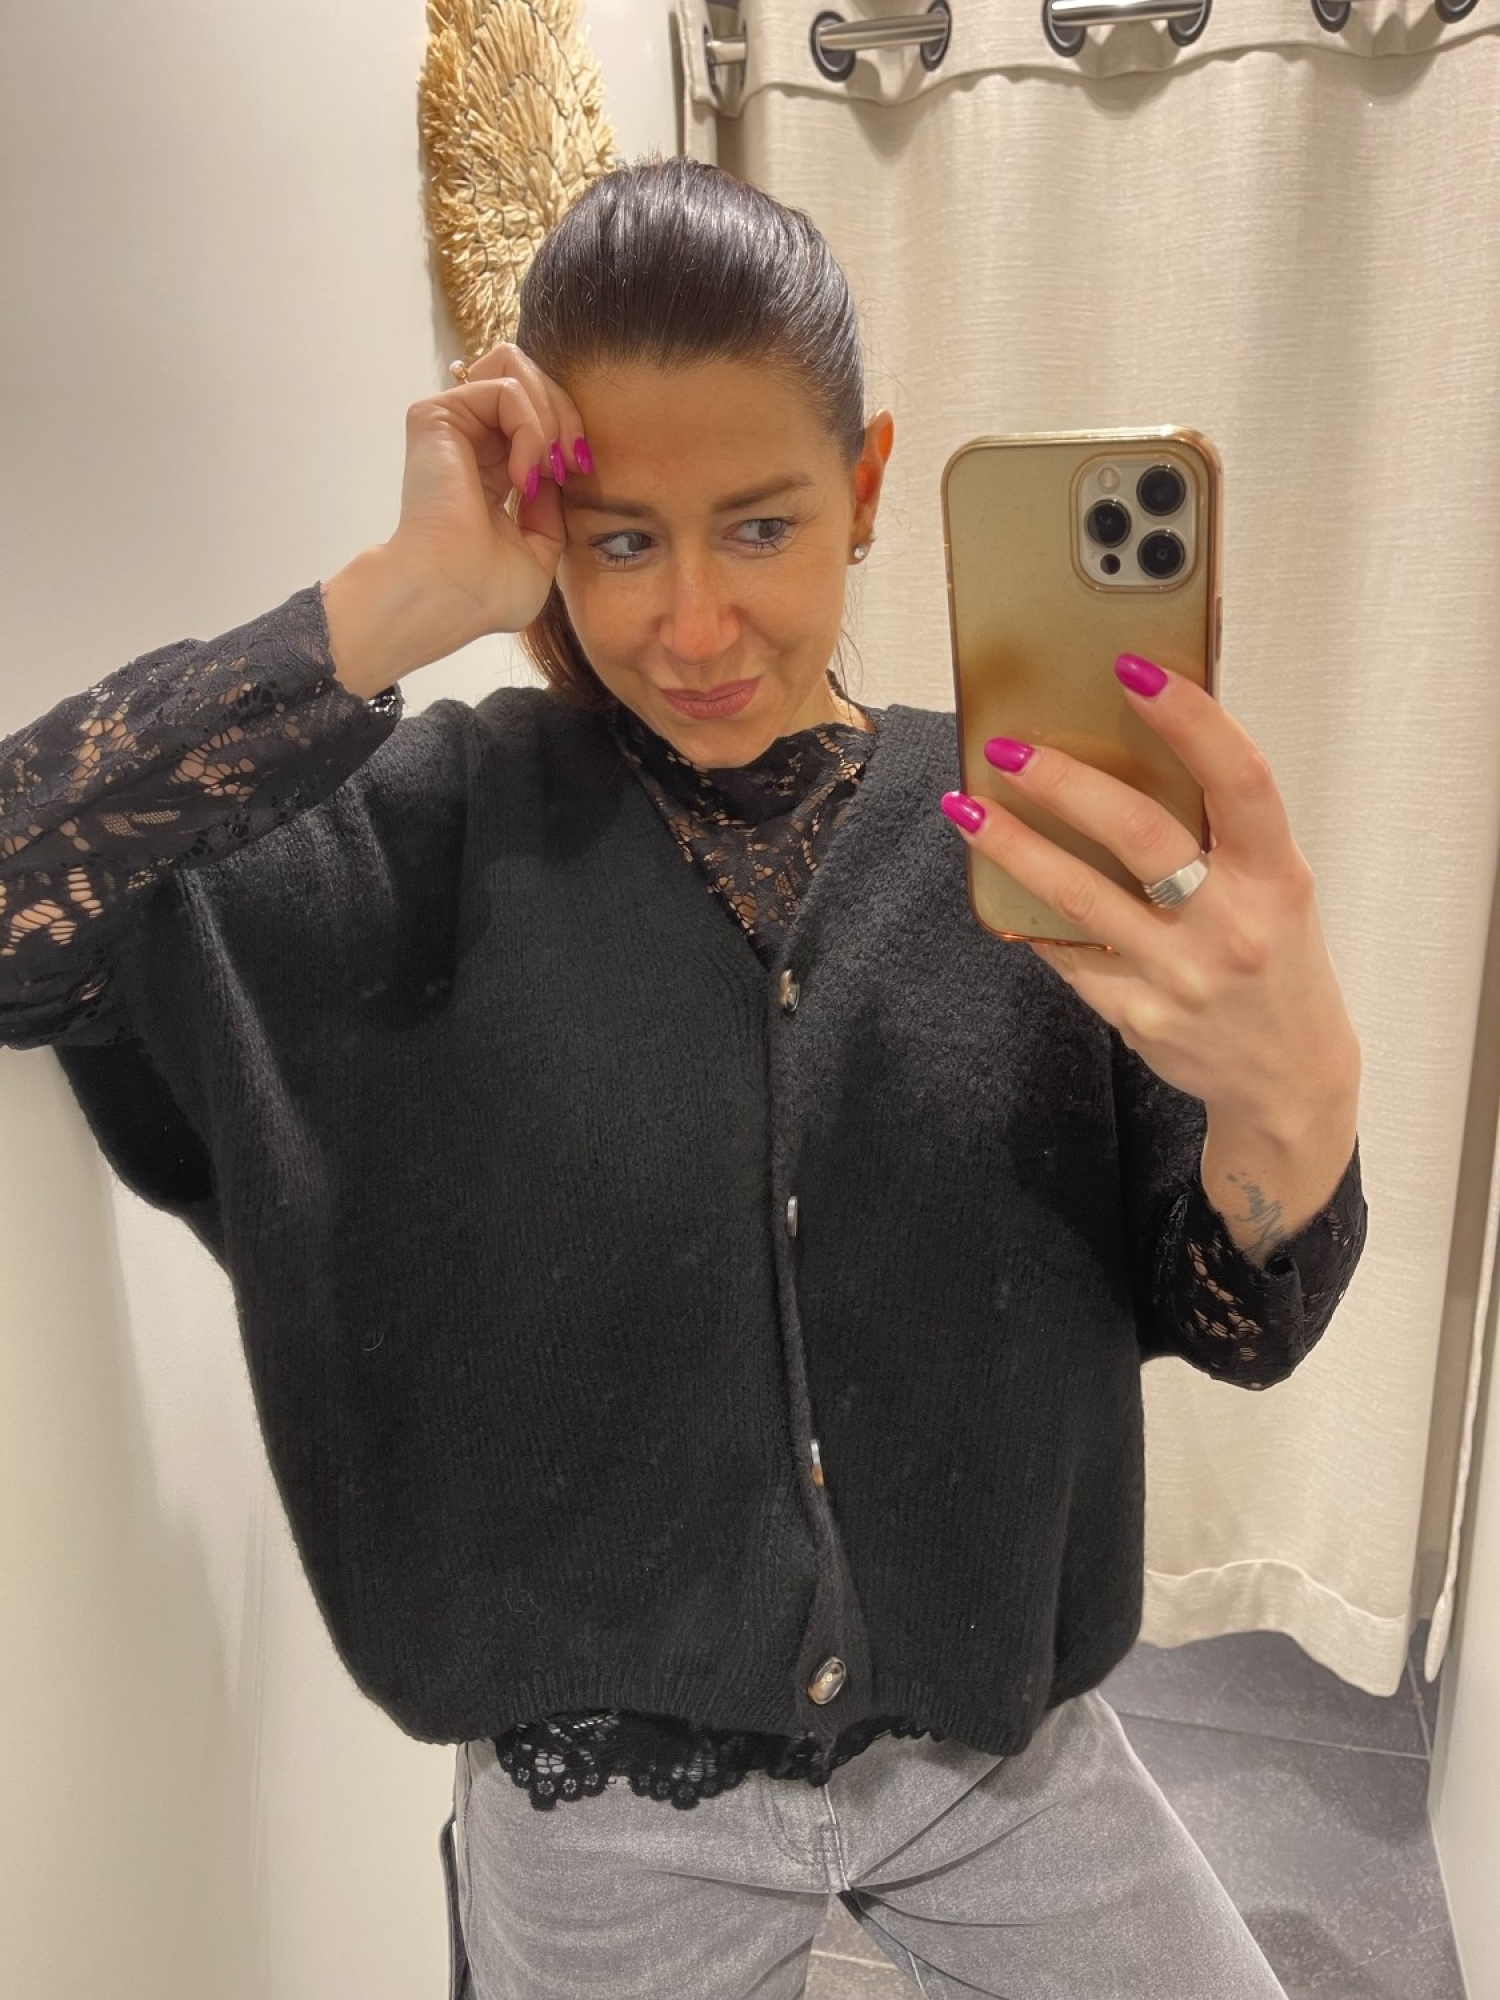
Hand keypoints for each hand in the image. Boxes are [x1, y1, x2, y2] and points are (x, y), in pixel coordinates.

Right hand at [323, 343, 588, 690]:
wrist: (452, 596)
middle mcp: (466, 441)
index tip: (580, 471)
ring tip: (549, 465)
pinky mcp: (437, 415)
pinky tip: (523, 473)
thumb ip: (550, 509)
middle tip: (575, 461)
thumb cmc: (487, 592)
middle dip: (566, 413)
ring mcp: (450, 426)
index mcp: (487, 471)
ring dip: (550, 414)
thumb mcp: (540, 551)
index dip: (567, 429)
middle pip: (528, 379)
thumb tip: (554, 470)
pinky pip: (504, 389)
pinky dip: (530, 427)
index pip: (533, 412)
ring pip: (515, 369)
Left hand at [939, 655, 1360, 1126]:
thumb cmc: (1278, 961)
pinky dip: (1030, 915)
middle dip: (1067, 783)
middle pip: (1141, 837)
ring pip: (1081, 897)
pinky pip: (1068, 953)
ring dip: (1014, 846)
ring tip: (966, 806)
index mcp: (1278, 877)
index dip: (1190, 719)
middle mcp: (1232, 925)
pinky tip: (996, 885)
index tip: (1134, 668)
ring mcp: (1180, 976)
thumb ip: (1225, 831)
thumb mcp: (1278, 890)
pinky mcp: (1136, 1015)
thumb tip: (1140, 747)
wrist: (1288, 1077)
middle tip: (1009, 748)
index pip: (1240, 780)